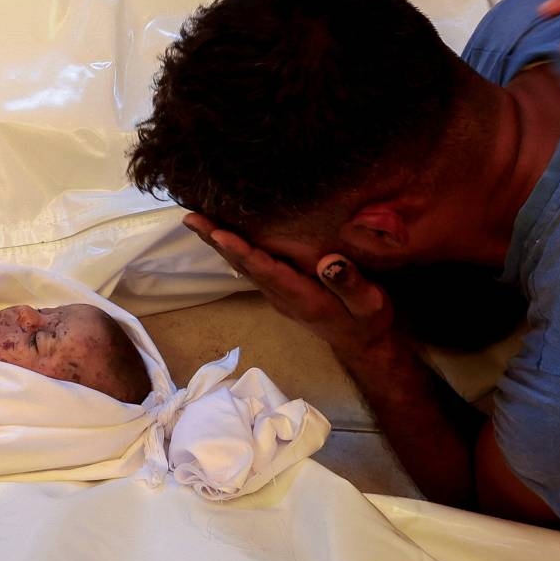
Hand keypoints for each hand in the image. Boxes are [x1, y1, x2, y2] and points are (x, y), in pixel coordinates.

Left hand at [184, 213, 393, 352]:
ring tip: (195, 219)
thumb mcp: (369, 306)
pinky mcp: (279, 288)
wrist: (362, 343)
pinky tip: (219, 232)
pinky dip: (231, 247)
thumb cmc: (367, 322)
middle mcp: (281, 296)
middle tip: (190, 217)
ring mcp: (277, 293)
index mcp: (301, 297)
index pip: (266, 270)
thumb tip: (329, 262)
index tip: (219, 233)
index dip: (242, 251)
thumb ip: (350, 285)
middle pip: (242, 264)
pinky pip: (250, 264)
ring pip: (242, 264)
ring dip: (217, 243)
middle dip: (216, 241)